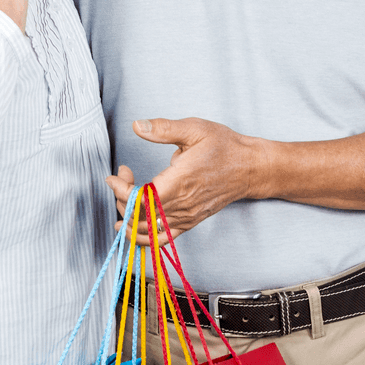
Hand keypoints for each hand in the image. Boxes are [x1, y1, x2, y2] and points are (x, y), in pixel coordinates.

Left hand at [106, 118, 260, 242]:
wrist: (251, 168)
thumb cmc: (225, 148)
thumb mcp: (194, 129)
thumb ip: (163, 128)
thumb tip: (138, 126)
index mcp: (180, 182)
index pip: (141, 199)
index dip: (121, 190)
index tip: (114, 176)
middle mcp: (182, 205)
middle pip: (140, 215)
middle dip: (122, 197)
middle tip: (123, 175)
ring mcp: (186, 217)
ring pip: (148, 230)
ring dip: (129, 216)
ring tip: (126, 195)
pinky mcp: (190, 222)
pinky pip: (163, 238)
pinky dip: (143, 236)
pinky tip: (131, 227)